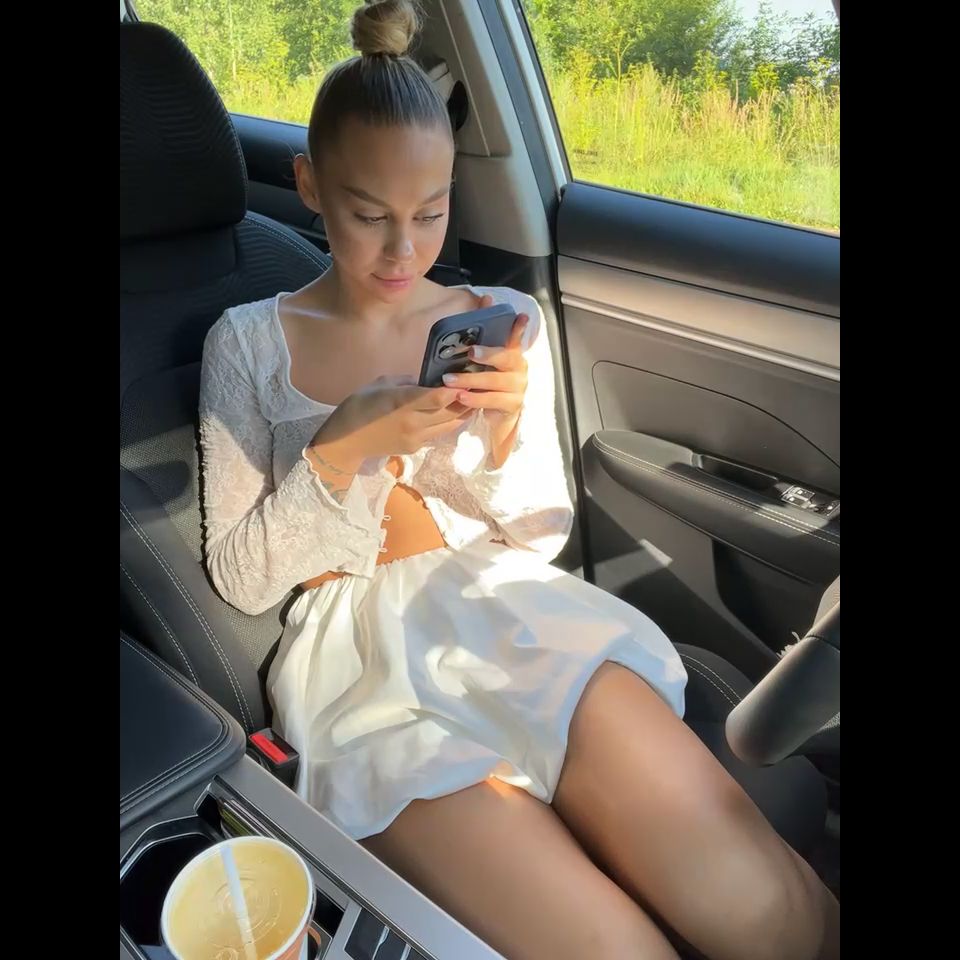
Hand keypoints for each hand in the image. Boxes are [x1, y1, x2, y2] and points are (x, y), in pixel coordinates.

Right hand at [309, 376, 466, 471]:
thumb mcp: (381, 384)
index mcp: (402, 403)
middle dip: (467, 401)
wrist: (347, 440)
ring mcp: (416, 438)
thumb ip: (407, 382)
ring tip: (473, 400)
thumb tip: (426, 381)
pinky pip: (437, 434)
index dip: (456, 390)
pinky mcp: (416, 448)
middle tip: (478, 388)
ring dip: (462, 413)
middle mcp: (413, 422)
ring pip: (449, 426)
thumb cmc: (359, 405)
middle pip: (450, 413)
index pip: (438, 398)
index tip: (469, 379)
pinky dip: (447, 423)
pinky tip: (452, 413)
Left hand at [440, 312, 529, 466]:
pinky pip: (493, 400)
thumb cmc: (487, 385)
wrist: (497, 417)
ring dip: (471, 380)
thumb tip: (485, 300)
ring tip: (450, 381)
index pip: (516, 337)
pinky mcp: (513, 405)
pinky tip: (461, 397)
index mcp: (512, 354)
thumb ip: (482, 337)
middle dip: (488, 354)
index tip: (520, 316)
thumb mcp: (482, 364)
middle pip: (506, 358)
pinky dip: (475, 399)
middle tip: (470, 352)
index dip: (519, 327)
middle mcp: (519, 368)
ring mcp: (518, 387)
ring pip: (495, 381)